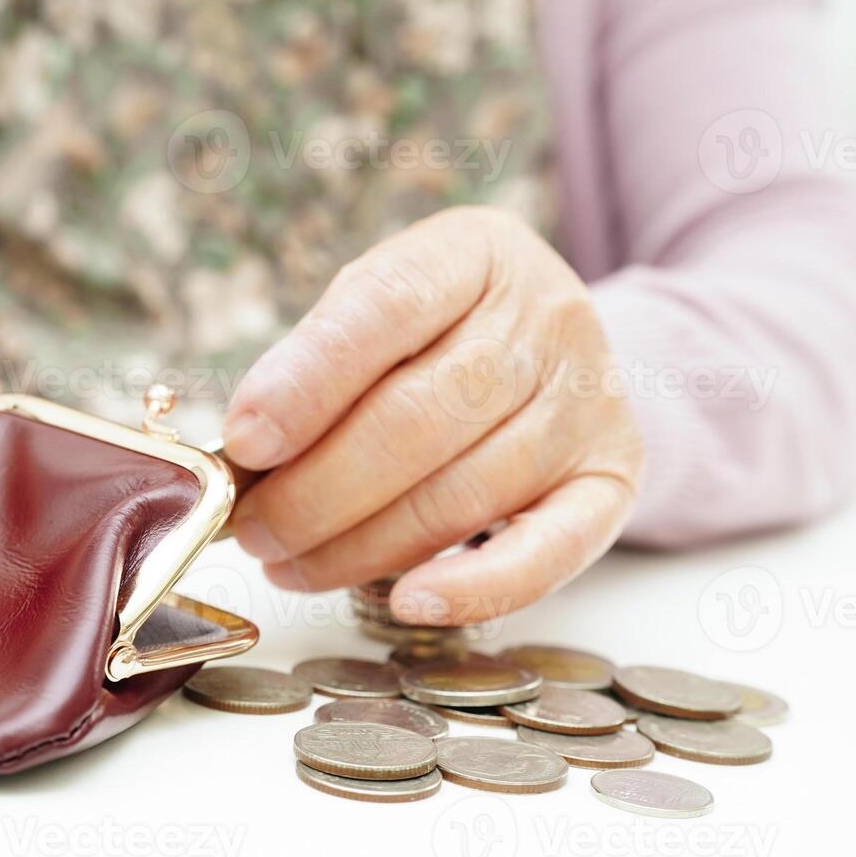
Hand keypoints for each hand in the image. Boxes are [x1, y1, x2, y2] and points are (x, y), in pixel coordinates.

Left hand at [221, 207, 642, 624]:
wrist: (555, 344)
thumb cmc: (440, 328)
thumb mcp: (379, 305)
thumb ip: (318, 364)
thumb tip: (246, 453)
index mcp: (473, 254)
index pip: (385, 307)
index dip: (308, 381)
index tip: (244, 442)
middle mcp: (545, 319)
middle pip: (418, 417)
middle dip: (316, 489)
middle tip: (252, 529)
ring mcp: (587, 401)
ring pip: (462, 492)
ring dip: (360, 546)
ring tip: (290, 564)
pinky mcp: (611, 478)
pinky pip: (550, 549)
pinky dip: (478, 588)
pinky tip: (410, 602)